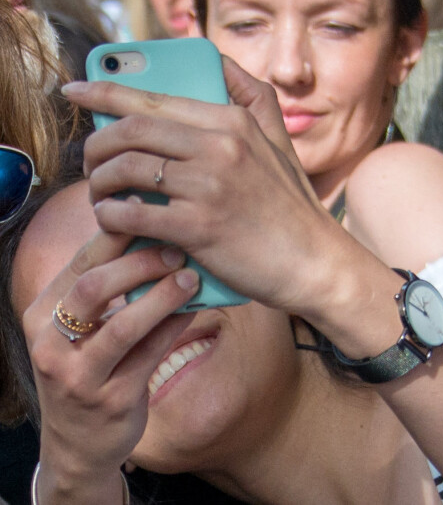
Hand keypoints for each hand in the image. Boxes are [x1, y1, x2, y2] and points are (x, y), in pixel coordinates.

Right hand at [22, 226, 198, 501]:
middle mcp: (51, 343)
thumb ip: (106, 289)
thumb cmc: (86, 368)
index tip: (145, 207)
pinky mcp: (110, 400)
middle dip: (139, 262)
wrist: (78, 443)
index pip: (79, 263)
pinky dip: (173, 326)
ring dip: (162, 296)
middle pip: (94, 288)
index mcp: (42, 314)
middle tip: (176, 249)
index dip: (114, 233)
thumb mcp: (79, 328)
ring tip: (191, 277)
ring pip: (123, 325)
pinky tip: (193, 309)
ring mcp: (78, 376)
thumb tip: (154, 238)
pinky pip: (149, 355)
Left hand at [63, 57, 336, 312]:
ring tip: (101, 194)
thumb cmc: (291, 205)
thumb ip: (253, 95)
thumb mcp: (280, 140)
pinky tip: (113, 220)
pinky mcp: (199, 228)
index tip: (75, 90)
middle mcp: (219, 146)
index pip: (154, 99)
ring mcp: (208, 186)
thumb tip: (217, 59)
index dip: (106, 91)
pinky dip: (111, 216)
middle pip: (131, 130)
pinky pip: (132, 214)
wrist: (314, 260)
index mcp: (233, 121)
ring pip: (126, 170)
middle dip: (96, 143)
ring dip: (99, 182)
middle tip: (89, 160)